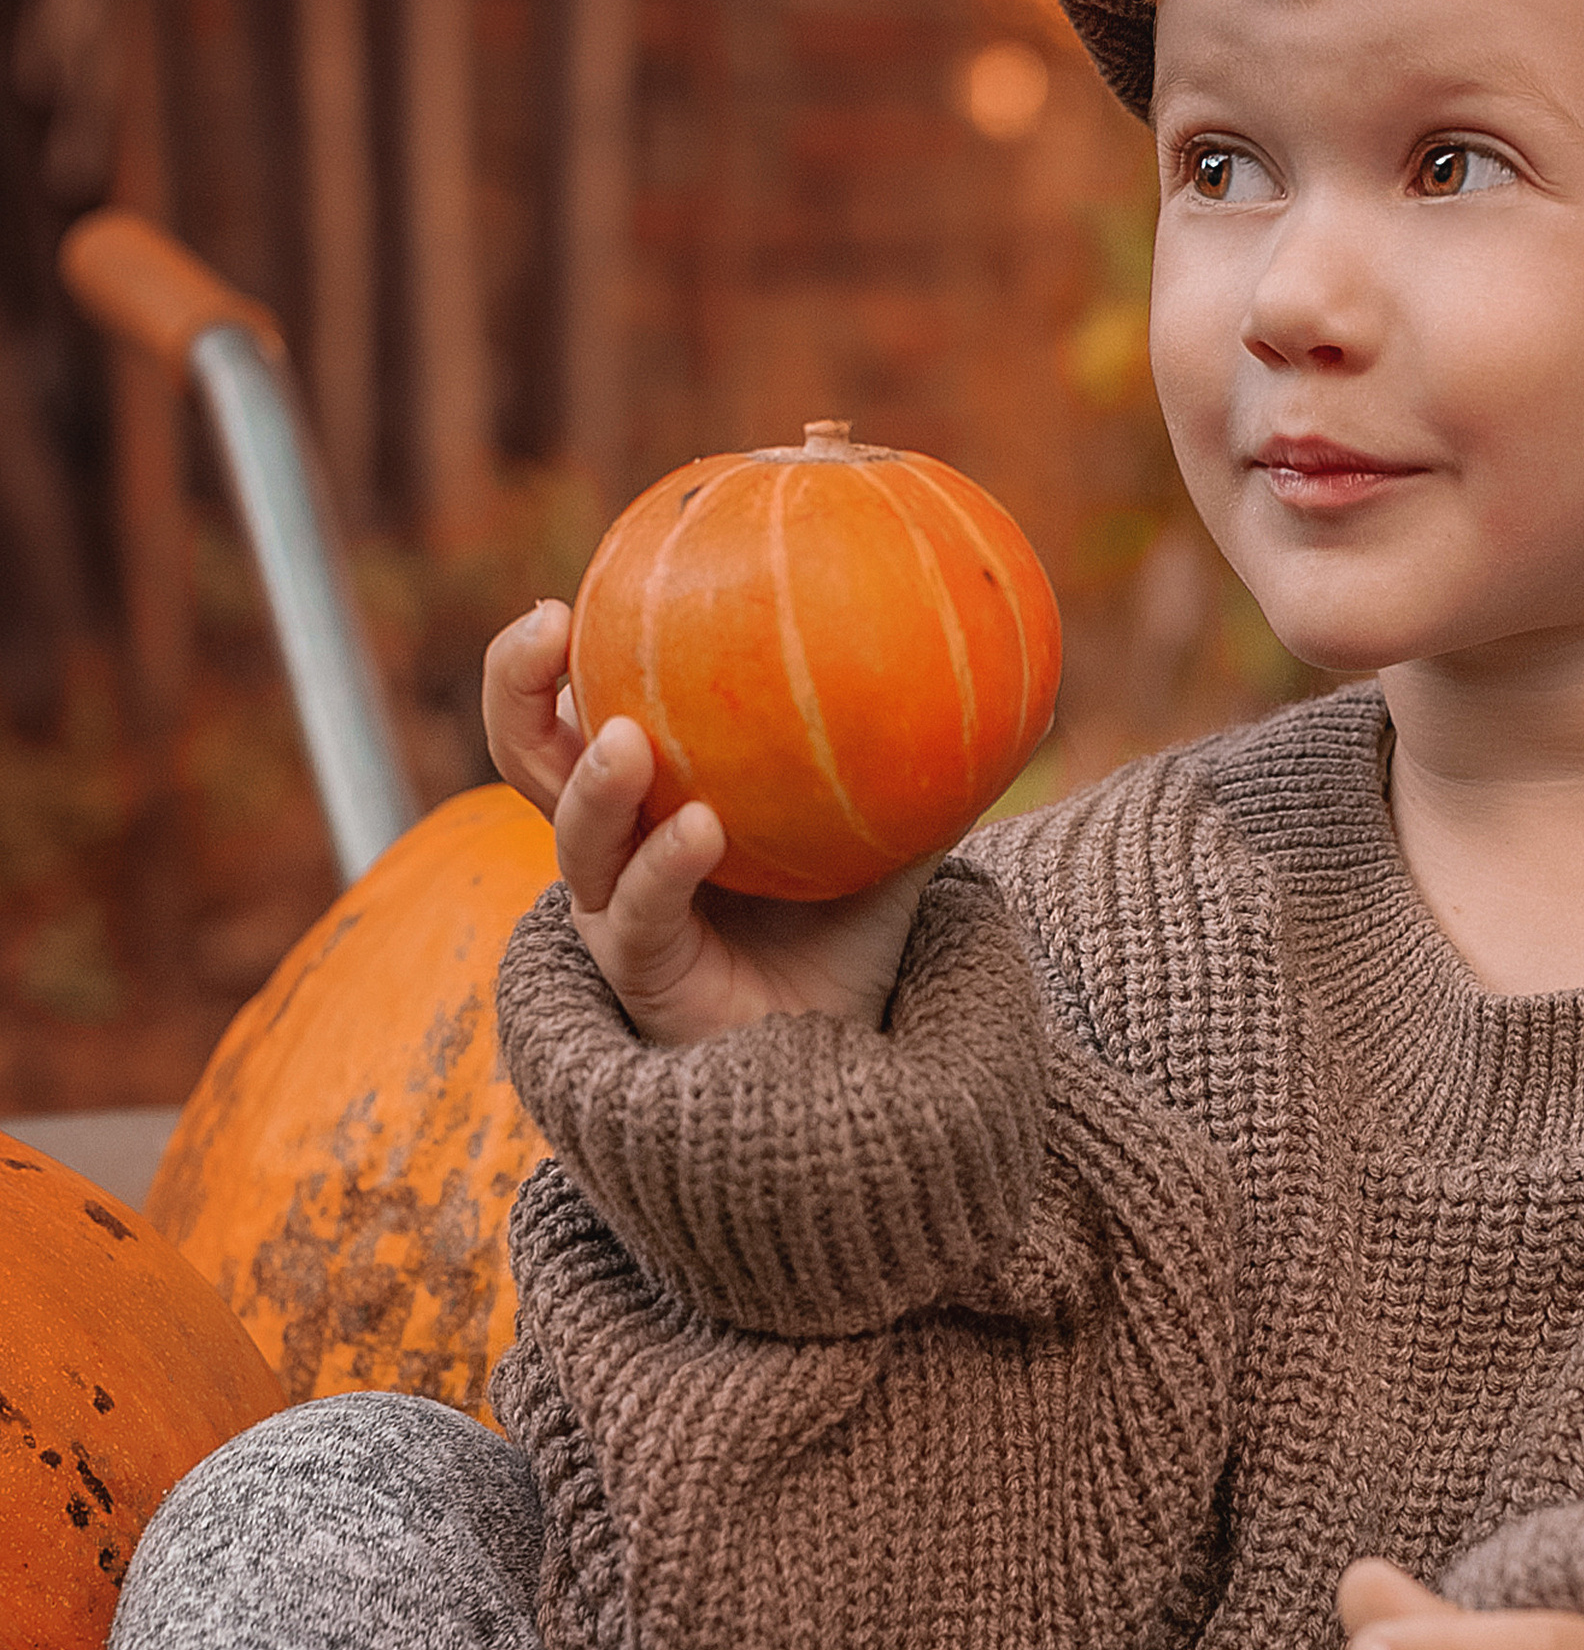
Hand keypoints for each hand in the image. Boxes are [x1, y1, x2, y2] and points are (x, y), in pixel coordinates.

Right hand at [482, 599, 935, 1047]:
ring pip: (574, 837)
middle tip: (549, 622)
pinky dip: (665, 864)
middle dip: (516, 686)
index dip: (557, 650)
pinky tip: (702, 827)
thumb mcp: (885, 848)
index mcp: (646, 802)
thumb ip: (916, 775)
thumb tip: (1002, 689)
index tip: (575, 583)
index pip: (577, 709)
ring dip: (594, 783)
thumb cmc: (845, 947)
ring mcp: (617, 914)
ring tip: (625, 737)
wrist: (840, 1066)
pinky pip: (639, 911)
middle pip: (527, 757)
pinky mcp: (640, 973)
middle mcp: (614, 852)